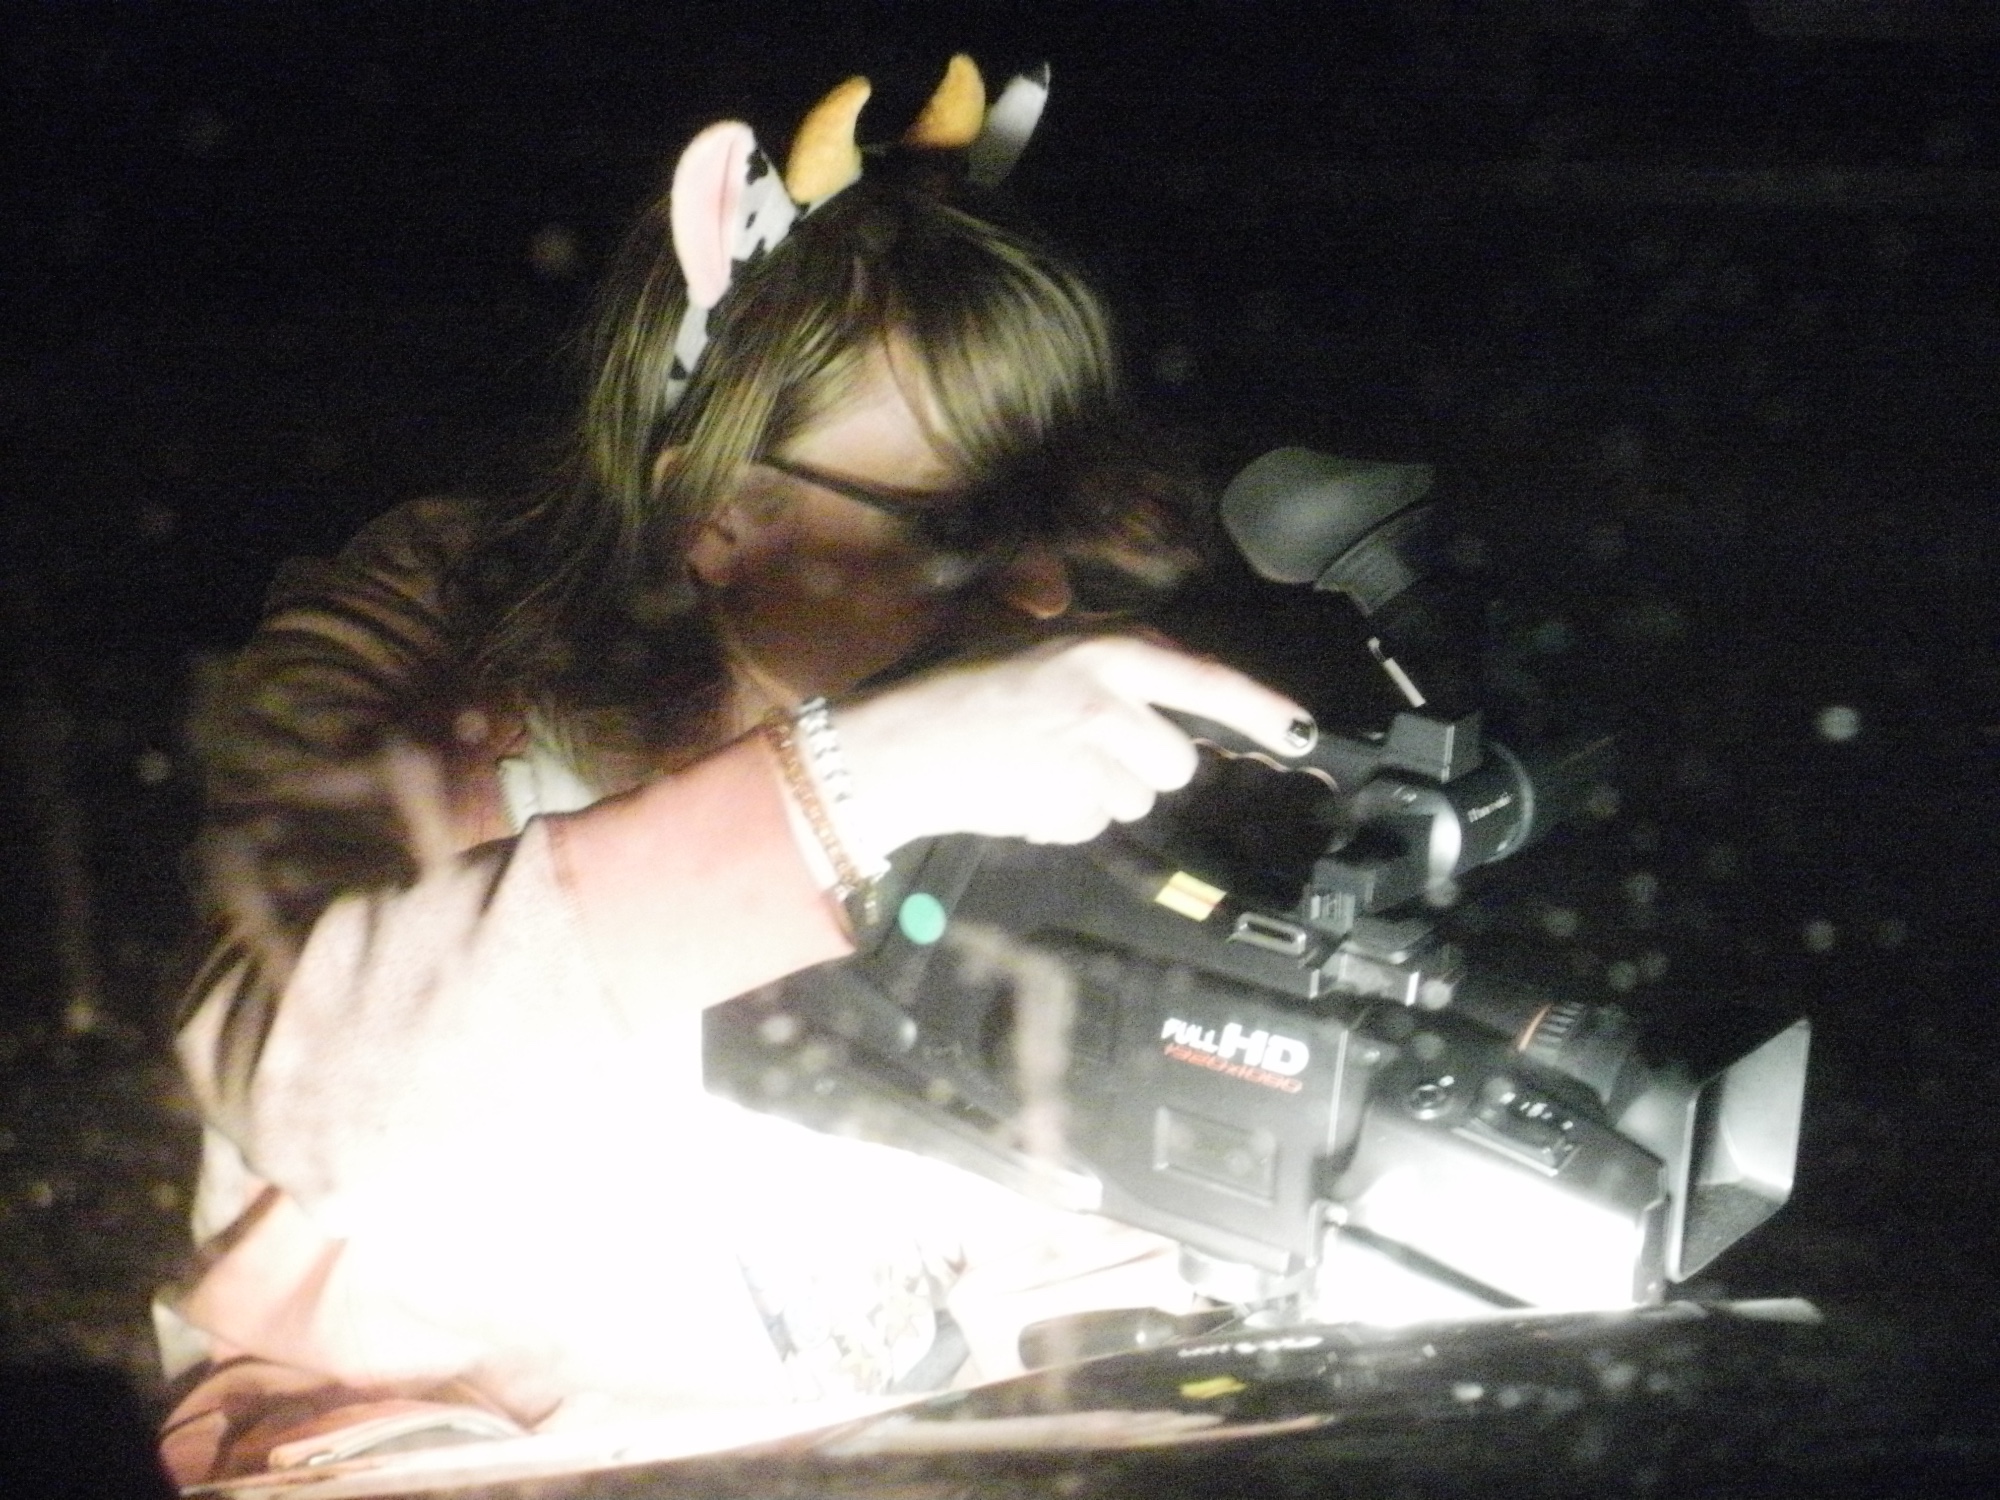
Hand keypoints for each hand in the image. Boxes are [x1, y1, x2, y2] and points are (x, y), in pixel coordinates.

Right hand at [830, 636, 1312, 854]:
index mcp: (1106, 652)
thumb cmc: (963, 692)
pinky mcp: (1072, 804)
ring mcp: (1093, 756)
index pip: (1207, 681)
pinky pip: (1096, 825)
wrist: (903, 744)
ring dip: (1100, 795)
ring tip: (1040, 769)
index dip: (1261, 711)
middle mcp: (1109, 700)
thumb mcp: (1040, 650)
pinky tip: (1024, 794)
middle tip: (1080, 751)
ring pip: (1139, 798)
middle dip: (1141, 768)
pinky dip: (1066, 819)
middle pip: (1177, 761)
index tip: (1302, 735)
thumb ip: (1107, 667)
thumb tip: (1170, 694)